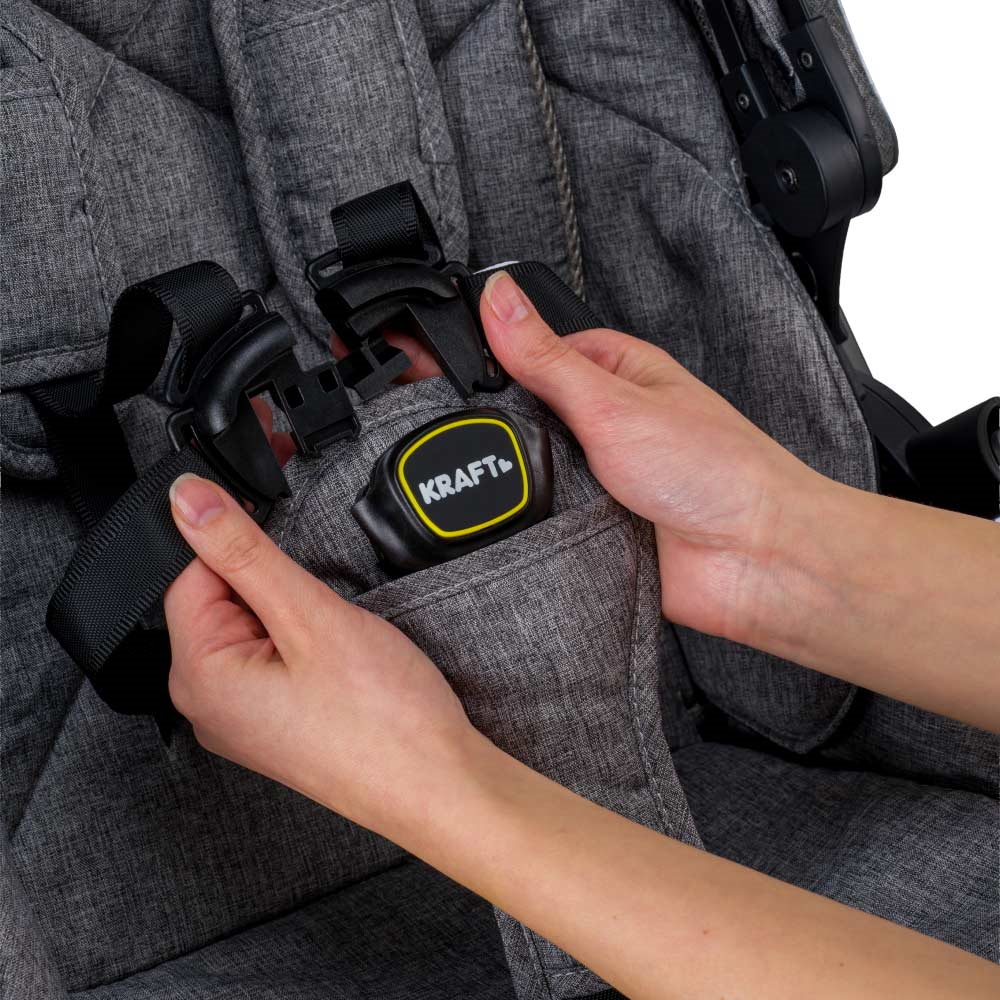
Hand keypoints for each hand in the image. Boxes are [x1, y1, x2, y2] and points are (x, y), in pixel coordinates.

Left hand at [164, 473, 482, 840]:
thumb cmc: (382, 721)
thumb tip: (189, 499)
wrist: (438, 786)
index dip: (235, 541)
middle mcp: (209, 703)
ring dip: (290, 609)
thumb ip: (244, 552)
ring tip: (334, 637)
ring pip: (250, 625)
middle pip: (218, 599)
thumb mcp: (310, 617)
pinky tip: (336, 657)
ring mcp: (244, 717)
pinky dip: (301, 639)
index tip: (275, 532)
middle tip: (319, 603)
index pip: (187, 574)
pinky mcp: (276, 721)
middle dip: (267, 579)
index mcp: (199, 678)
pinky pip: (271, 656)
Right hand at [477, 271, 822, 641]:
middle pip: (524, 415)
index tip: (437, 365)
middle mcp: (604, 422)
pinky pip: (542, 522)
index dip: (488, 355)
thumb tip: (498, 298)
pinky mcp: (592, 527)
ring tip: (504, 481)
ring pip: (528, 472)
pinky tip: (517, 524)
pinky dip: (531, 524)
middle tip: (466, 432)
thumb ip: (545, 357)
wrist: (757, 561)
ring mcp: (597, 477)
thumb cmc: (717, 469)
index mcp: (615, 372)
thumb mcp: (613, 401)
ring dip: (518, 481)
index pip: (533, 349)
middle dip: (498, 428)